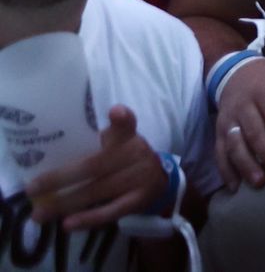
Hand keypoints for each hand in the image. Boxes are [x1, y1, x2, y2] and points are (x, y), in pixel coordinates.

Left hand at [26, 107, 164, 230]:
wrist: (160, 182)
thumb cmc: (126, 159)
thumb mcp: (118, 143)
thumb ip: (93, 143)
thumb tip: (46, 158)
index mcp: (127, 137)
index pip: (127, 124)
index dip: (122, 118)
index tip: (115, 112)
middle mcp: (135, 154)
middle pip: (95, 166)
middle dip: (60, 178)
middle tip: (31, 188)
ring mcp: (139, 178)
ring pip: (96, 191)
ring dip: (65, 204)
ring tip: (39, 215)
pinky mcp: (138, 200)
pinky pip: (109, 212)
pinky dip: (87, 218)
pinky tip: (67, 224)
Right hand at [215, 59, 264, 189]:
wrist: (236, 74)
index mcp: (264, 91)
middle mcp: (243, 106)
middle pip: (254, 132)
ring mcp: (228, 120)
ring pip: (235, 144)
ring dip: (246, 165)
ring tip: (259, 183)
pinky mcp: (218, 132)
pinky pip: (219, 152)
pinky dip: (226, 170)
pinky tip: (235, 187)